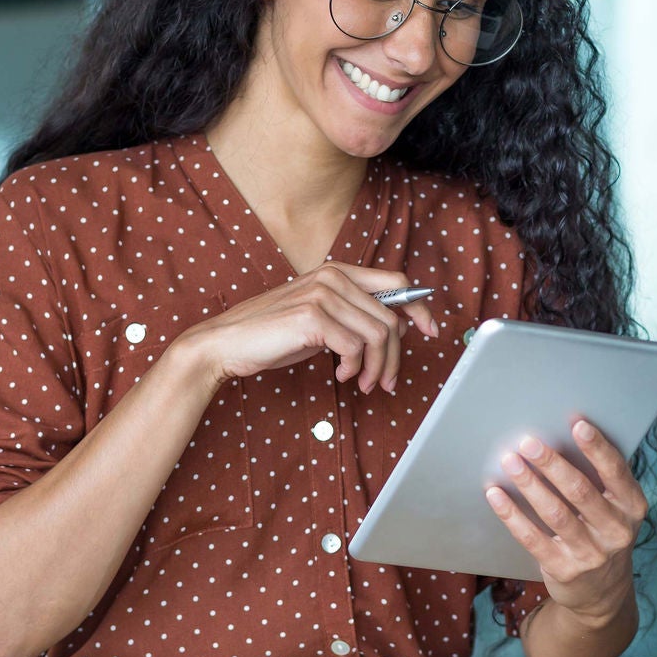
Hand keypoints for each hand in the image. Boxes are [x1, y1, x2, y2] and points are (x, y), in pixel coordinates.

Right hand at [174, 262, 438, 394]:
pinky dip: (353, 368)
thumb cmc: (273, 334)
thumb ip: (353, 317)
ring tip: (362, 383)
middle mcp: (333, 276)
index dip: (420, 308)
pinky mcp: (312, 317)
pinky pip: (355, 347)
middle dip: (394, 357)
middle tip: (382, 382)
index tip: (430, 331)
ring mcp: (322, 294)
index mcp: (338, 272)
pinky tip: (339, 376)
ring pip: (378, 335)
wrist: (226, 343)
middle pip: (391, 318)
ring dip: (376, 368)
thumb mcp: (320, 321)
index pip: (397, 283)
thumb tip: (396, 329)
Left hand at [485, 417, 647, 624]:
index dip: (597, 447)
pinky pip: (533, 538)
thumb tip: (563, 434)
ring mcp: (590, 554)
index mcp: (632, 507)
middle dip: (552, 463)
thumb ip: (600, 479)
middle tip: (528, 442)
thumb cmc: (603, 534)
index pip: (616, 472)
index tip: (578, 424)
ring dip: (529, 484)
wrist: (603, 594)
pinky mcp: (564, 570)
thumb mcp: (616, 509)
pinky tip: (496, 495)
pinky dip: (512, 515)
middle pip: (580, 491)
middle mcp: (616, 531)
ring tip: (510, 462)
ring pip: (555, 513)